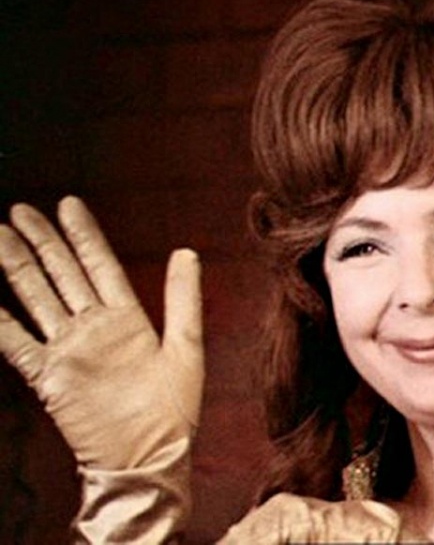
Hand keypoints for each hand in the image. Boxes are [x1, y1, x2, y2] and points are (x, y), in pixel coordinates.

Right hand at [0, 196, 203, 469]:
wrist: (148, 456)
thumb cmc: (175, 408)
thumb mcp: (186, 346)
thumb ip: (183, 298)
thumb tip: (187, 250)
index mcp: (128, 318)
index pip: (100, 265)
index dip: (84, 235)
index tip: (68, 204)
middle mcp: (95, 327)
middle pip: (63, 274)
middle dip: (43, 242)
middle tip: (19, 210)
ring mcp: (69, 349)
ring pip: (37, 298)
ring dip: (17, 268)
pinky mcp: (50, 377)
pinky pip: (18, 343)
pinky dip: (0, 323)